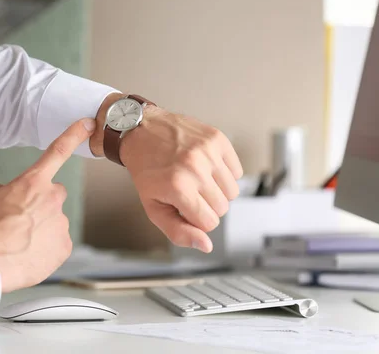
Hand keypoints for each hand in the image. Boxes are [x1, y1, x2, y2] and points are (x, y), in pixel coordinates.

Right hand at [0, 118, 95, 291]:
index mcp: (32, 181)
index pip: (58, 150)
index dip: (74, 134)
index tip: (89, 123)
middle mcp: (52, 199)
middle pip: (53, 194)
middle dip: (40, 202)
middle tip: (18, 219)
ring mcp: (61, 224)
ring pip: (53, 221)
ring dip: (40, 227)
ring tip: (17, 241)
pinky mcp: (64, 247)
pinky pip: (56, 243)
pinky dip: (45, 248)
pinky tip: (27, 253)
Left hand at [120, 107, 242, 252]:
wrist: (141, 132)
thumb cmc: (147, 170)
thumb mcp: (154, 207)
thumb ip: (178, 232)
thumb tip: (206, 246)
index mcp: (178, 188)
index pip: (209, 223)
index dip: (197, 219)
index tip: (184, 207)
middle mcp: (195, 168)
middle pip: (223, 208)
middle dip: (206, 205)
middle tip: (188, 191)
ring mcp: (208, 152)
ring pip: (233, 192)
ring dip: (217, 190)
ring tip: (197, 179)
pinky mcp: (217, 139)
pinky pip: (237, 171)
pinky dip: (224, 173)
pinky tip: (205, 167)